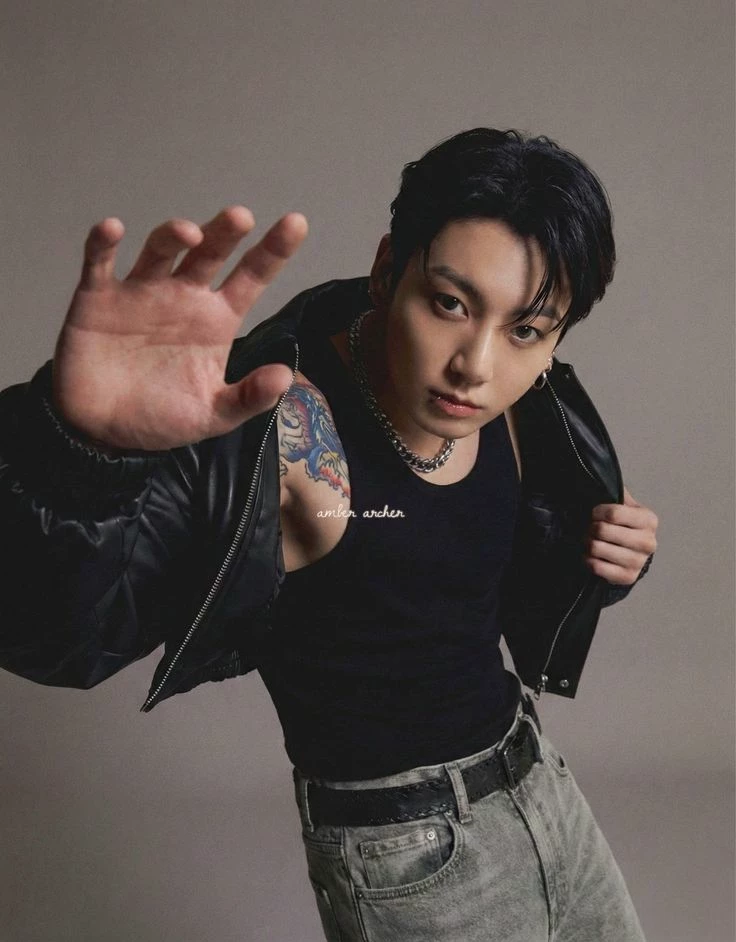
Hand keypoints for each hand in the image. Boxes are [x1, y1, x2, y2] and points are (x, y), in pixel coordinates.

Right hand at [51, 206, 307, 450]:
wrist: (104, 432)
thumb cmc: (162, 417)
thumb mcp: (213, 415)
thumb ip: (249, 397)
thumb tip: (286, 377)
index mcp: (216, 319)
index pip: (251, 277)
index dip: (273, 250)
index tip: (296, 222)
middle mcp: (182, 297)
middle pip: (208, 253)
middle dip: (224, 232)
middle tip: (241, 217)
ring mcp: (141, 293)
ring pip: (160, 251)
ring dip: (173, 235)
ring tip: (190, 233)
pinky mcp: (98, 299)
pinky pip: (99, 263)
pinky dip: (102, 244)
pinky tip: (112, 230)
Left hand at [585, 487, 657, 584]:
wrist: (632, 553)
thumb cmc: (624, 525)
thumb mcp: (624, 505)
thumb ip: (616, 491)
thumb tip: (602, 475)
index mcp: (648, 520)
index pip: (613, 513)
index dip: (597, 512)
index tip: (594, 513)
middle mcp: (648, 542)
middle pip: (602, 531)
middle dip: (590, 528)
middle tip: (590, 529)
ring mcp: (639, 561)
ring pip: (597, 548)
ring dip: (588, 544)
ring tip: (591, 542)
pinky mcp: (628, 577)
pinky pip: (597, 567)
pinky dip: (588, 560)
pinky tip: (591, 556)